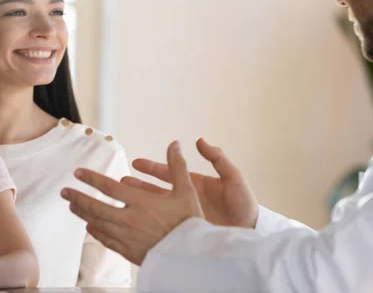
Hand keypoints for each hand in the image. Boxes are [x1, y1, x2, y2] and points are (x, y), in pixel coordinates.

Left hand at [61, 141, 203, 264]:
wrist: (191, 256)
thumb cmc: (190, 222)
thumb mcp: (186, 191)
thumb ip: (177, 166)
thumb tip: (175, 144)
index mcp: (141, 202)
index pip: (109, 187)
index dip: (91, 179)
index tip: (78, 173)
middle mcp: (129, 219)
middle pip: (96, 206)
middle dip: (78, 197)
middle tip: (64, 191)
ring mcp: (126, 237)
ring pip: (98, 223)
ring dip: (83, 213)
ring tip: (72, 206)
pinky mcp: (128, 252)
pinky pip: (107, 241)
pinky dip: (96, 233)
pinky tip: (90, 228)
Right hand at [122, 138, 258, 227]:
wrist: (251, 232)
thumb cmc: (244, 204)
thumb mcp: (232, 177)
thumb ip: (217, 158)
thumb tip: (199, 141)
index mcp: (194, 184)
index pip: (168, 174)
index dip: (152, 168)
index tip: (136, 163)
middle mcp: (186, 199)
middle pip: (157, 190)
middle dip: (139, 185)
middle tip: (120, 182)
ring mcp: (184, 215)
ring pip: (156, 208)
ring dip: (140, 202)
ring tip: (122, 200)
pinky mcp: (185, 231)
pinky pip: (164, 225)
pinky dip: (149, 222)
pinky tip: (135, 222)